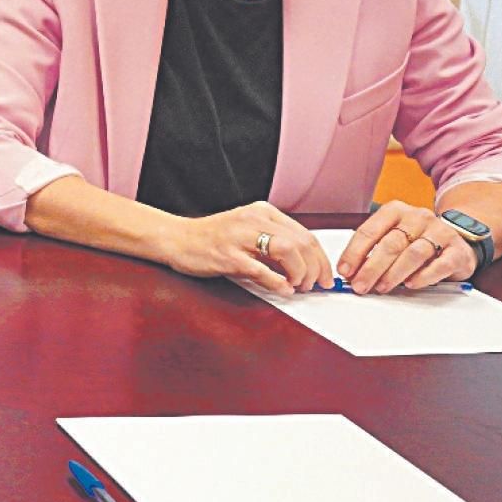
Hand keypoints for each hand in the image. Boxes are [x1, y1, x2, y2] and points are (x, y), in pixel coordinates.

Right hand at [169, 201, 329, 295]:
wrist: (176, 238)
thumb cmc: (211, 238)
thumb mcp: (247, 230)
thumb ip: (273, 242)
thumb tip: (304, 265)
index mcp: (262, 212)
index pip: (305, 234)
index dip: (321, 259)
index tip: (325, 275)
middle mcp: (254, 220)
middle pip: (301, 243)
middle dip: (316, 268)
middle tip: (315, 285)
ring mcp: (240, 237)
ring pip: (287, 251)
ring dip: (300, 273)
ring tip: (298, 286)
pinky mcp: (228, 256)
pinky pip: (261, 270)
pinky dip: (278, 282)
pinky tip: (283, 289)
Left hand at [340, 200, 477, 292]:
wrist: (456, 238)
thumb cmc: (417, 239)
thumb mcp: (392, 237)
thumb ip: (372, 250)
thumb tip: (350, 272)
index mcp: (395, 211)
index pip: (369, 231)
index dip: (354, 253)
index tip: (345, 271)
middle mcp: (418, 217)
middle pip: (390, 244)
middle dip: (371, 268)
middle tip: (360, 285)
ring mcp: (440, 232)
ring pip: (413, 254)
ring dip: (394, 274)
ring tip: (382, 287)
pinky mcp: (457, 250)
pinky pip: (440, 265)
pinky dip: (423, 276)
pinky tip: (411, 284)